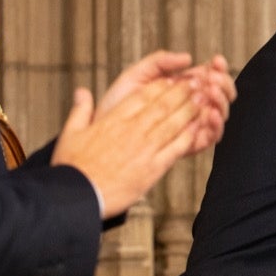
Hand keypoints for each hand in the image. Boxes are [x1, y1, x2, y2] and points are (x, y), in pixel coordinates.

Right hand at [51, 78, 203, 217]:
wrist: (78, 196)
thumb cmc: (72, 167)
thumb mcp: (71, 133)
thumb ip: (80, 110)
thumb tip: (82, 91)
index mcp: (113, 120)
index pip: (142, 96)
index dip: (161, 85)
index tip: (173, 79)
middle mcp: (132, 130)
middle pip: (162, 105)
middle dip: (182, 91)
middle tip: (197, 81)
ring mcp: (145, 149)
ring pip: (173, 123)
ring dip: (190, 109)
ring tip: (204, 98)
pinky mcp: (153, 168)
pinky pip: (177, 148)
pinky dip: (190, 136)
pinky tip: (200, 128)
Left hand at [101, 51, 235, 154]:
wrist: (103, 132)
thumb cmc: (117, 104)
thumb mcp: (136, 75)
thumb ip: (160, 61)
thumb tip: (188, 57)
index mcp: (182, 88)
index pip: (210, 76)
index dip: (218, 67)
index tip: (216, 60)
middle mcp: (191, 106)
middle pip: (221, 94)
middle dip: (223, 83)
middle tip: (212, 79)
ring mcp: (192, 125)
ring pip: (220, 113)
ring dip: (221, 101)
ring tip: (210, 93)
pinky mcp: (190, 144)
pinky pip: (212, 137)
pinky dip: (216, 124)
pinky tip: (208, 113)